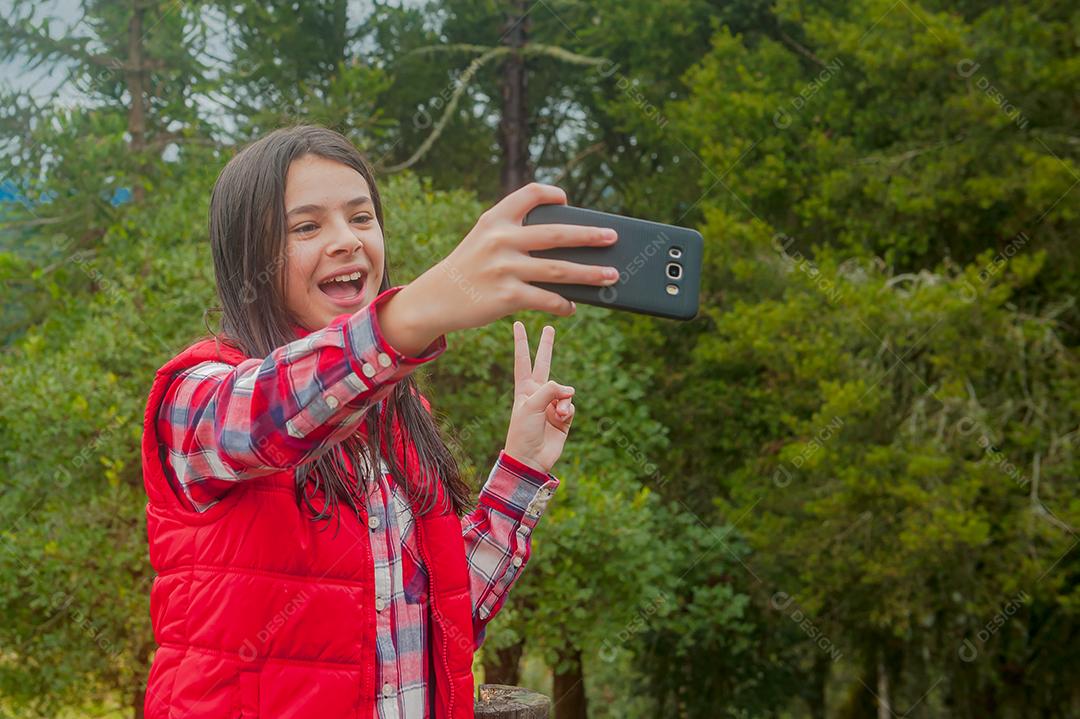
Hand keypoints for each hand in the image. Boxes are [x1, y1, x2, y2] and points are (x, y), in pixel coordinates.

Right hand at [378, 183, 620, 354]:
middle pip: (556, 234)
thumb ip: (515, 235)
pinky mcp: (507, 296)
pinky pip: (546, 299)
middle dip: (589, 236)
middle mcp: (500, 239)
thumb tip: (567, 249)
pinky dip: (563, 304)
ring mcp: (504, 268)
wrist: (436, 298)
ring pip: (559, 270)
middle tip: (612, 237)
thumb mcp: (483, 240)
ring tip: (611, 275)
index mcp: (495, 219)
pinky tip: (573, 307)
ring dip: (590, 273)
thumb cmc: (469, 269)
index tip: (567, 199)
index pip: (529, 194)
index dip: (551, 194)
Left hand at [503, 322, 575, 474]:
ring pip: (565, 391)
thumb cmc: (523, 432)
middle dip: (547, 346)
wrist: (530, 458)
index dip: (521, 342)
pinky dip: (567, 411)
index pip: (523, 360)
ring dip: (563, 400)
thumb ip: (550, 389)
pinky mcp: (563, 417)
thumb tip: (570, 390)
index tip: (517, 324)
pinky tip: (561, 419)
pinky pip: (570, 406)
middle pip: (544, 364)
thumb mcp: (530, 406)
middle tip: (549, 327)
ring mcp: (551, 404)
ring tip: (556, 414)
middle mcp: (538, 393)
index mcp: (524, 389)